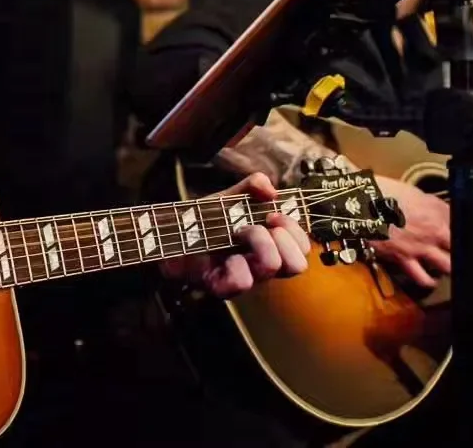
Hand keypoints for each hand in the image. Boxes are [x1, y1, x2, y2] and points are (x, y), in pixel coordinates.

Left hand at [160, 172, 310, 298]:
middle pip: (296, 265)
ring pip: (270, 268)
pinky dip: (236, 262)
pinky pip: (241, 281)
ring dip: (259, 242)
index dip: (296, 232)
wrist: (169, 231)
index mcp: (269, 248)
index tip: (275, 214)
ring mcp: (243, 278)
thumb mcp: (230, 197)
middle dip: (283, 238)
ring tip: (239, 231)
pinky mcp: (221, 286)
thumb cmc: (203, 219)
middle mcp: (260, 266)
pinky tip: (224, 253)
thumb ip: (252, 186)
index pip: (302, 250)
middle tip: (263, 224)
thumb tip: (271, 190)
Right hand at [368, 175, 450, 288]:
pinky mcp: (405, 260)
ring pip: (448, 266)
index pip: (461, 224)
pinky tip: (430, 279)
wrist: (360, 204)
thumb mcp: (413, 191)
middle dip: (460, 250)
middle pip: (459, 247)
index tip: (461, 231)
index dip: (462, 229)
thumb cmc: (384, 192)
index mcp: (436, 213)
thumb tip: (442, 211)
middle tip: (457, 250)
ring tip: (448, 267)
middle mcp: (434, 232)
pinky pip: (423, 277)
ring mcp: (421, 248)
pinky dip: (429, 280)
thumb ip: (432, 204)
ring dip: (449, 267)